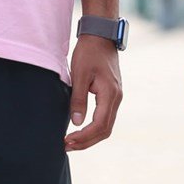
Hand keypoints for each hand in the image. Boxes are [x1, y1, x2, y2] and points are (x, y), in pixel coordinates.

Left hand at [64, 34, 122, 150]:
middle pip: (105, 130)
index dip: (83, 137)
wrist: (101, 36)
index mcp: (110, 94)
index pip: (99, 125)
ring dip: (90, 137)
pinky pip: (105, 118)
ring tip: (71, 142)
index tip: (67, 140)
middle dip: (86, 142)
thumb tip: (76, 123)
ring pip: (106, 126)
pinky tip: (81, 130)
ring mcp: (116, 97)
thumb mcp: (79, 75)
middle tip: (67, 146)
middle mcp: (116, 98)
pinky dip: (94, 128)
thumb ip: (78, 99)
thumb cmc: (89, 53)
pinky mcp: (111, 95)